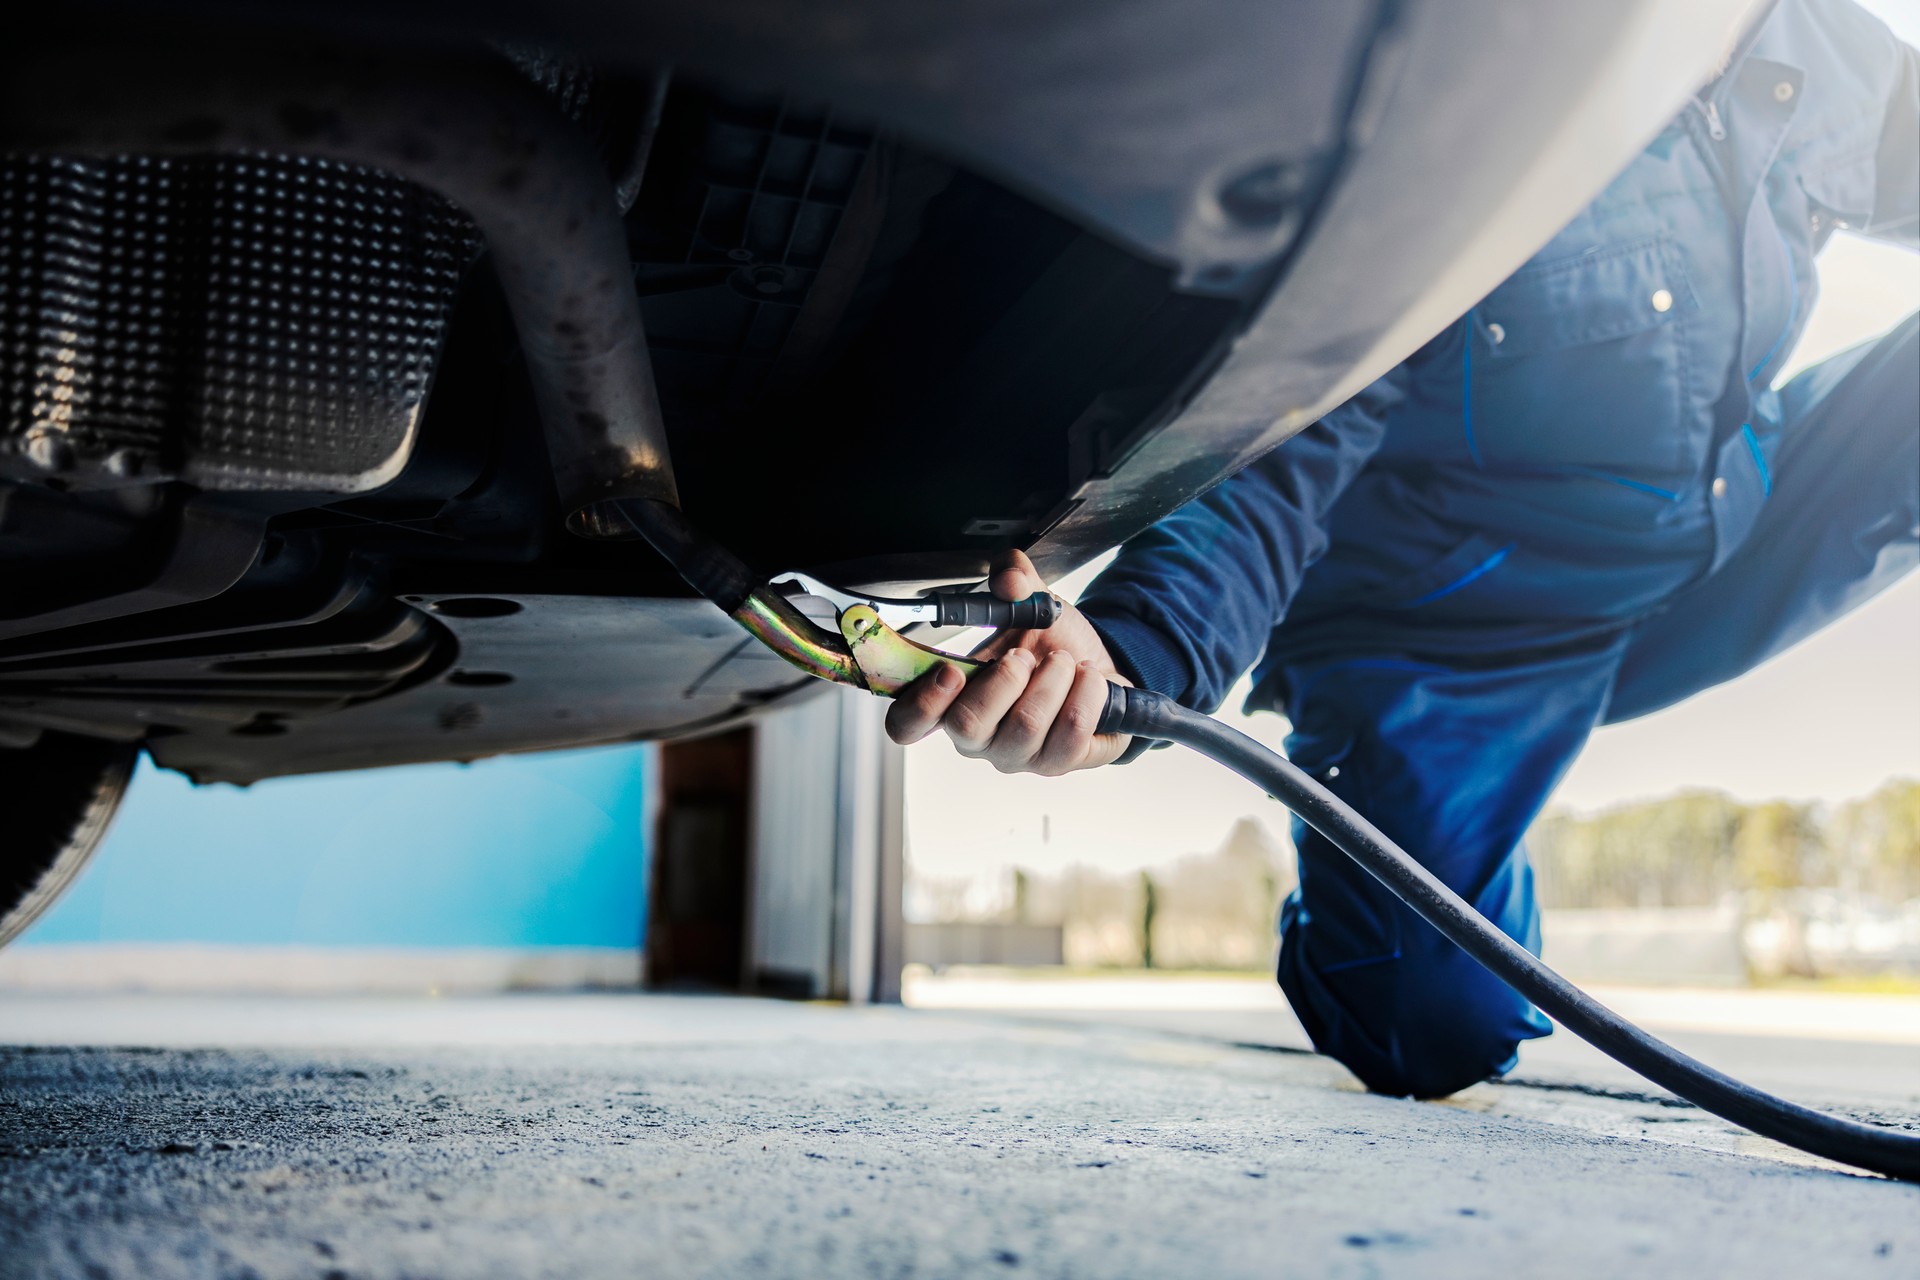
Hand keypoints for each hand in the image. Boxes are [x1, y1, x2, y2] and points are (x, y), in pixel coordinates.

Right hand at [884, 549, 1131, 774]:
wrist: (1099, 667)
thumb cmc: (1050, 644)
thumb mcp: (1030, 603)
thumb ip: (1015, 578)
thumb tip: (1010, 579)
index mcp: (951, 701)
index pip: (907, 724)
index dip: (921, 703)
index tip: (949, 670)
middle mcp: (977, 737)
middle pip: (967, 725)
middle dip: (1004, 678)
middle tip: (1025, 655)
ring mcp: (1015, 755)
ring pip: (1025, 726)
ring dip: (1052, 680)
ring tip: (1064, 662)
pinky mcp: (1057, 762)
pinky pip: (1069, 734)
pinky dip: (1085, 695)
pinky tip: (1088, 679)